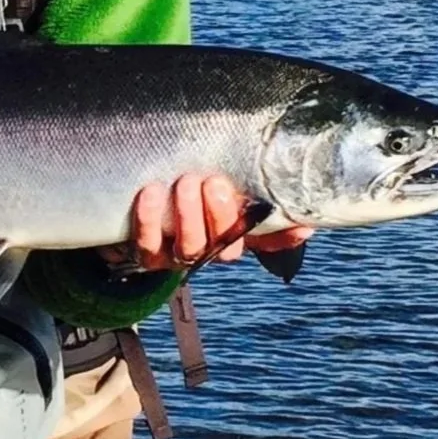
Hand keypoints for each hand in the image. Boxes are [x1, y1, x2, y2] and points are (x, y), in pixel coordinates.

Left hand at [105, 174, 313, 273]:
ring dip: (189, 214)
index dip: (281, 236)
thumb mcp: (218, 186)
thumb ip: (254, 191)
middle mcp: (210, 250)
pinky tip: (151, 192)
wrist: (133, 205)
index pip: (266, 240)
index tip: (292, 219)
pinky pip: (148, 244)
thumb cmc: (184, 190)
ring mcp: (178, 256)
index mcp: (234, 233)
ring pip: (190, 247)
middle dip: (220, 213)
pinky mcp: (146, 255)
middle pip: (224, 245)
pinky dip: (149, 219)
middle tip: (212, 182)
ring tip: (185, 182)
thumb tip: (304, 220)